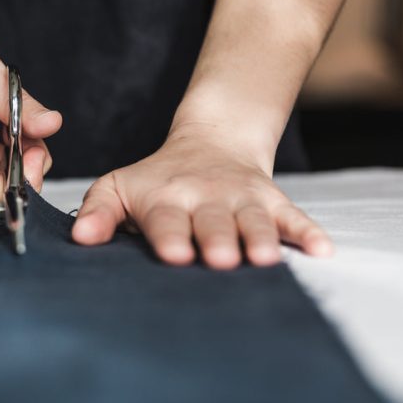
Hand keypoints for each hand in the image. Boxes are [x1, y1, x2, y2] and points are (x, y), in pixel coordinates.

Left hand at [71, 123, 332, 268]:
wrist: (212, 142)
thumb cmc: (157, 178)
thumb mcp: (119, 186)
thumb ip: (98, 210)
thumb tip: (79, 239)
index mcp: (166, 197)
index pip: (167, 219)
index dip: (170, 236)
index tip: (173, 254)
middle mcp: (206, 198)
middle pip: (213, 221)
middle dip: (217, 240)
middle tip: (221, 260)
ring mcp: (242, 199)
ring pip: (253, 219)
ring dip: (260, 237)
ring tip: (265, 259)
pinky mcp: (272, 200)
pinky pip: (293, 216)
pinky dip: (308, 232)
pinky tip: (323, 251)